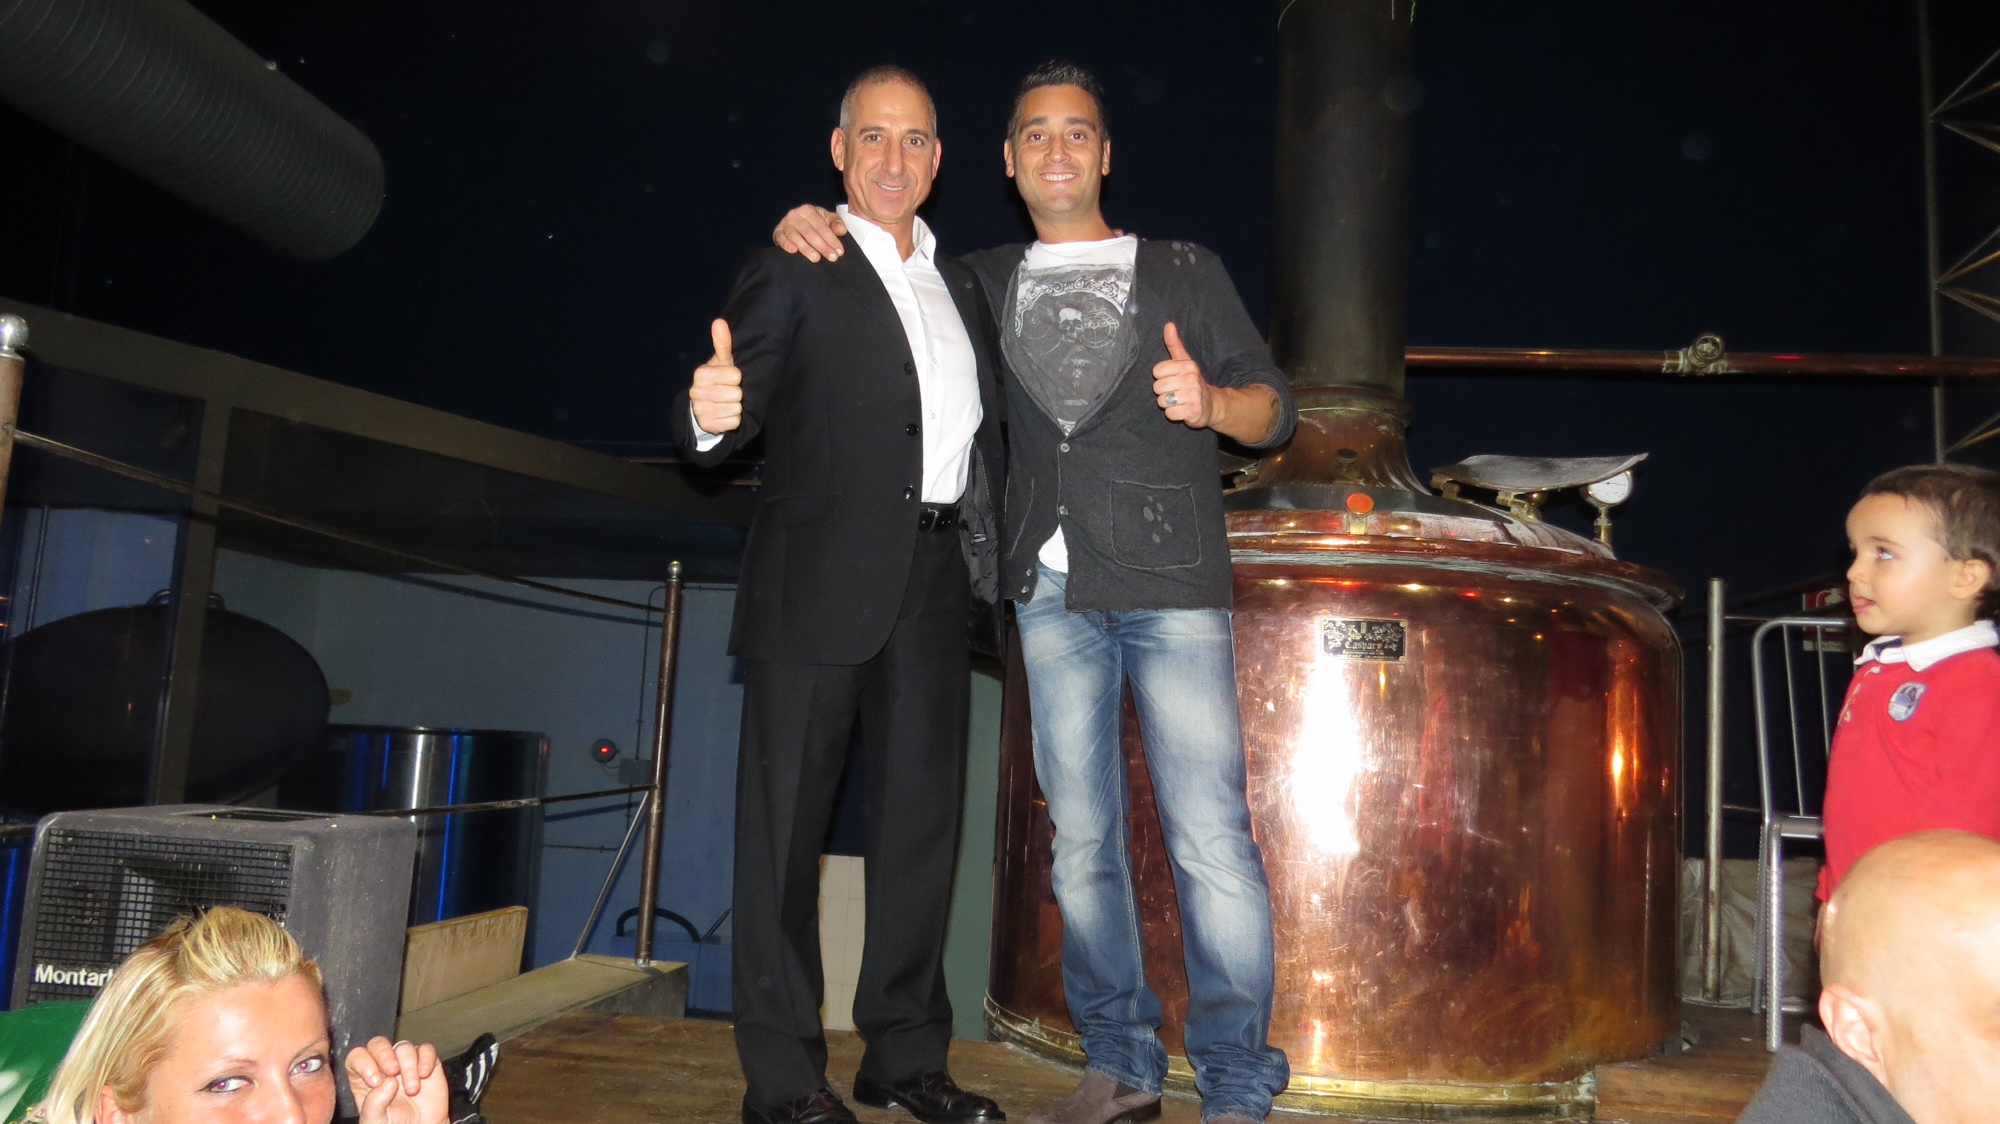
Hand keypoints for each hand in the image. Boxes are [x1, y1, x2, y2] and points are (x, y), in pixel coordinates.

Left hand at [347, 1037, 448, 1123]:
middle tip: (392, 1073)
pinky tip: (425, 1075)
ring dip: (408, 1066)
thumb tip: (388, 1082)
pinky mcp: (427, 1062)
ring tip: (412, 1090)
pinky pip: (427, 1049)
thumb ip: (374, 1103)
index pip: (357, 1057)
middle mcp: (384, 1066)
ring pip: (403, 1047)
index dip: (363, 1063)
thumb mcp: (375, 1120)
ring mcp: (405, 1062)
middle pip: (378, 1044)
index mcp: (365, 1078)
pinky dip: (427, 1058)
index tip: (374, 1081)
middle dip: (384, 1055)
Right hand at [690, 319, 742, 433]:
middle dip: (736, 394)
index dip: (737, 378)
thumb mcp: (723, 361)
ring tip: (726, 403)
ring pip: (735, 409)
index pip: (736, 376)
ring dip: (735, 407)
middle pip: (736, 394)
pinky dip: (733, 420)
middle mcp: (696, 392)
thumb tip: (719, 322)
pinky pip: (732, 423)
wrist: (705, 405)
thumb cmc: (719, 379)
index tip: (730, 378)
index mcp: (701, 374)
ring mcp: (700, 410)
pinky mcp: (706, 426)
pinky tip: (724, 415)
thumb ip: (723, 343)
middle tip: (728, 392)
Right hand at [773, 204, 846, 261]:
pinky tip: (794, 251)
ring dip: (806, 248)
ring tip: (816, 258)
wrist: (796, 224)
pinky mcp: (777, 233)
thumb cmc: (815, 223)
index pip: (821, 226)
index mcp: (808, 210)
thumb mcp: (827, 220)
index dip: (831, 239)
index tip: (839, 251)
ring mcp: (785, 224)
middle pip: (809, 232)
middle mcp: (795, 215)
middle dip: (822, 246)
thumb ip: (836, 223)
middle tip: (832, 258)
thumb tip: (842, 230)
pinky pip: (781, 238)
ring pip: (796, 236)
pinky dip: (787, 244)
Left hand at [1152, 322, 1215, 427]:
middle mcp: (1192, 379)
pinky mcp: (1193, 412)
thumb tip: (1168, 324)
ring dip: (1168, 404)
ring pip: (1162, 401)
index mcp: (1188, 366)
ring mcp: (1194, 396)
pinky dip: (1173, 414)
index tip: (1172, 378)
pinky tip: (1182, 410)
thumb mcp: (1184, 362)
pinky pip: (1170, 414)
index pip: (1157, 370)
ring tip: (1178, 401)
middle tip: (1175, 392)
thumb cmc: (1192, 382)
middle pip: (1158, 387)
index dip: (1161, 377)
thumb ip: (1174, 344)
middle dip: (1163, 392)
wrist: (1211, 404)